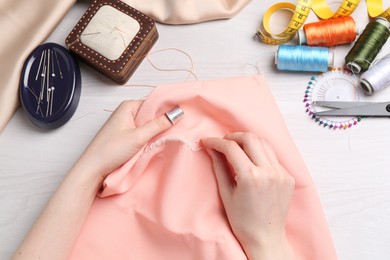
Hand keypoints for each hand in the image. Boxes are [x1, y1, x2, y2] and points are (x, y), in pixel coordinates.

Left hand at [77, 100, 174, 180]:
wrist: (93, 169)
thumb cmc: (111, 150)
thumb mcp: (139, 137)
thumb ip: (159, 124)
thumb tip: (178, 112)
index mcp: (128, 106)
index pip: (153, 103)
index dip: (167, 110)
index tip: (181, 117)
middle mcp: (126, 112)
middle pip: (151, 114)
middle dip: (162, 122)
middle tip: (175, 130)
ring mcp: (125, 124)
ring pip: (147, 125)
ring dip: (155, 132)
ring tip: (164, 138)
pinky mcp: (125, 135)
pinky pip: (142, 133)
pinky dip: (148, 138)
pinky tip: (153, 144)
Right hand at [202, 132, 294, 259]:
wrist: (265, 238)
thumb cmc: (243, 221)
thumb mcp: (226, 193)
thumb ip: (219, 166)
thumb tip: (211, 148)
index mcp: (251, 176)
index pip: (231, 147)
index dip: (216, 141)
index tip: (208, 141)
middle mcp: (269, 171)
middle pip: (250, 138)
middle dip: (233, 136)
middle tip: (223, 143)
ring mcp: (281, 173)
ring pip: (264, 143)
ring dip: (248, 142)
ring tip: (237, 149)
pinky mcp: (288, 177)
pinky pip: (273, 156)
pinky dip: (260, 153)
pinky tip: (251, 161)